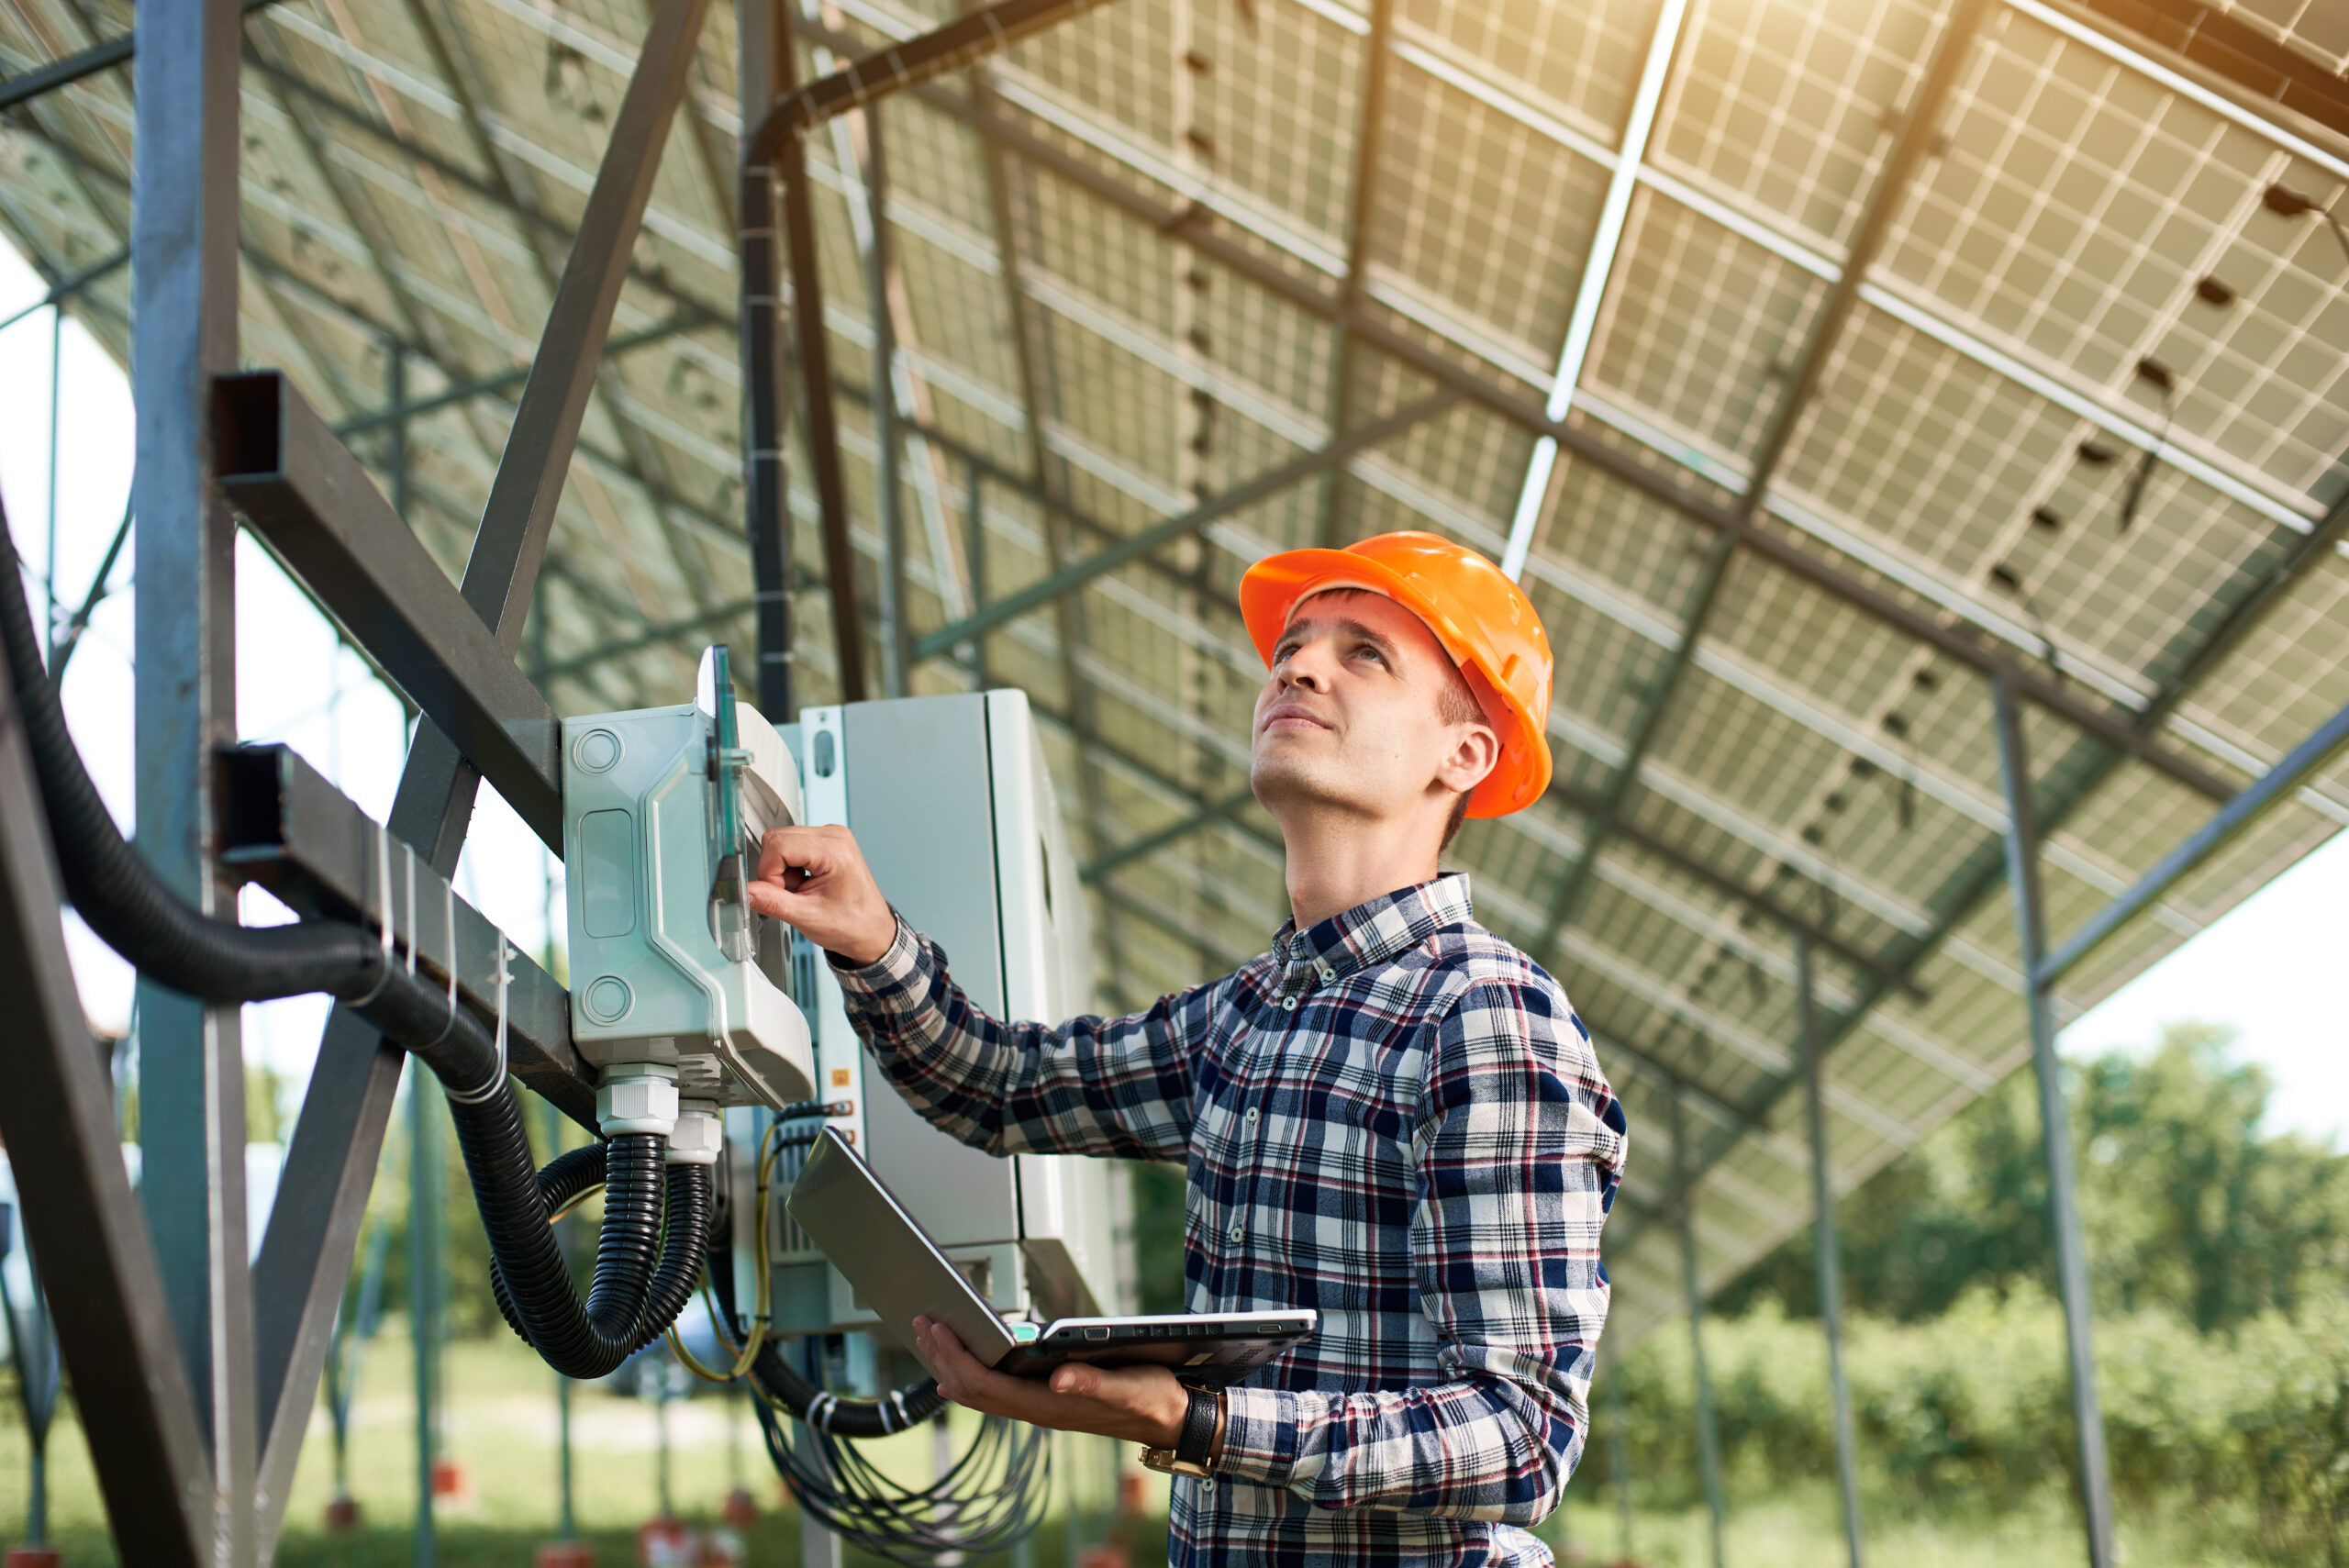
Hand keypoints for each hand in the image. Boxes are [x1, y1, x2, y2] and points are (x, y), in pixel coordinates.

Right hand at [748, 825, 896, 965]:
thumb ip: (773, 902)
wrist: (871, 930)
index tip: (783, 893)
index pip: (778, 844)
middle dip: (776, 871)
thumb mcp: (808, 918)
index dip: (770, 872)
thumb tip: (747, 892)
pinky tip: (806, 883)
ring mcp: (831, 836)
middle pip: (777, 839)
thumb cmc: (852, 925)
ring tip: (803, 890)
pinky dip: (790, 867)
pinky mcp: (826, 841)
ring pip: (781, 841)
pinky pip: (792, 845)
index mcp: (835, 850)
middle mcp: (834, 836)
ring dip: (783, 870)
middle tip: (794, 893)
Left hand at [911, 1316, 1188, 1447]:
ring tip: (931, 1339)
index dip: (957, 1356)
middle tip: (920, 1323)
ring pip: (981, 1392)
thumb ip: (1091, 1382)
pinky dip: (971, 1376)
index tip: (937, 1328)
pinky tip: (961, 1369)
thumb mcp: (1126, 1386)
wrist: (1169, 1419)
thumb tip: (1059, 1377)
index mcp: (1050, 1405)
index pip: (986, 1384)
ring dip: (952, 1364)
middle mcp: (1038, 1410)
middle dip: (943, 1356)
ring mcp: (1040, 1408)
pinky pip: (996, 1393)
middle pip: (973, 1389)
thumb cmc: (1150, 1398)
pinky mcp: (1047, 1400)